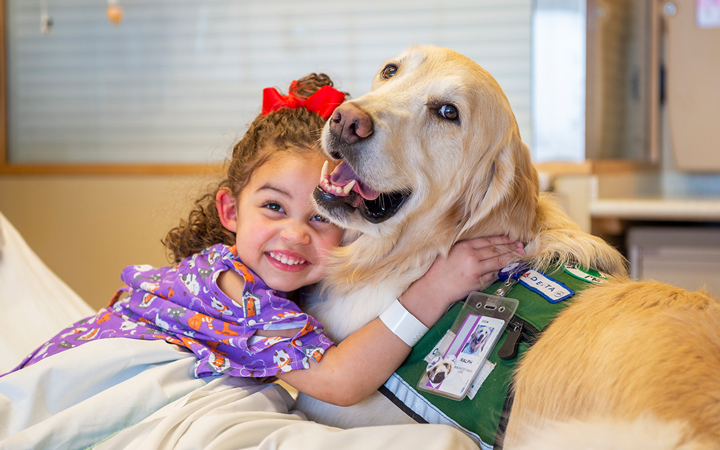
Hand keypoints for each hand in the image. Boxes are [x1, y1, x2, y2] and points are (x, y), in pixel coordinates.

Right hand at [403, 236, 523, 318]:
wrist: (434, 288)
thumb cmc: (440, 271)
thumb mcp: (451, 252)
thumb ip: (467, 248)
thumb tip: (486, 248)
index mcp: (464, 246)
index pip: (489, 241)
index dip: (503, 240)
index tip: (512, 239)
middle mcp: (471, 256)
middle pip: (496, 250)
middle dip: (511, 248)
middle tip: (521, 247)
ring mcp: (475, 269)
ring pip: (498, 262)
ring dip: (511, 259)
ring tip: (520, 256)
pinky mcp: (477, 281)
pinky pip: (493, 275)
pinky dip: (500, 272)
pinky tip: (507, 269)